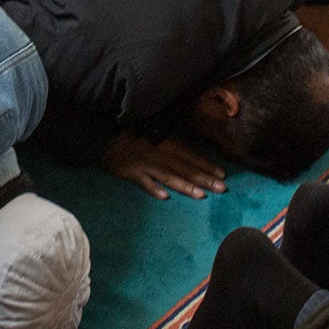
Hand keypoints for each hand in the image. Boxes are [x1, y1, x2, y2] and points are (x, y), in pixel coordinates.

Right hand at [100, 131, 225, 199]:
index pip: (190, 156)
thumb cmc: (130, 133)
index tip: (222, 175)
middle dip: (204, 179)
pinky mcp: (131, 172)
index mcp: (165, 144)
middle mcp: (159, 155)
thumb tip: (186, 151)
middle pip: (184, 169)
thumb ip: (168, 142)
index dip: (206, 165)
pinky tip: (165, 196)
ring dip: (186, 186)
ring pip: (169, 177)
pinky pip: (144, 182)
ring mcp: (145, 165)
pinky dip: (154, 188)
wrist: (105, 135)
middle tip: (222, 189)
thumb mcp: (152, 132)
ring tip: (201, 195)